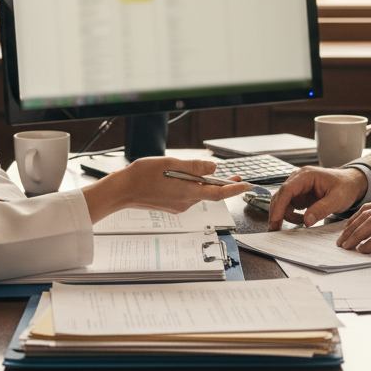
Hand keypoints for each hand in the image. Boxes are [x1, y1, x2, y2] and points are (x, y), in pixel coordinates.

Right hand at [82, 156, 251, 222]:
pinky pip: (187, 195)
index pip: (218, 192)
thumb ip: (194, 166)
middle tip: (234, 176)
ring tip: (198, 171)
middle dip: (221, 184)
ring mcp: (178, 206)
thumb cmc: (143, 175)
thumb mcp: (171, 163)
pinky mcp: (172, 207)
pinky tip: (181, 178)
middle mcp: (185, 202)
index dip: (235, 189)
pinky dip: (190, 186)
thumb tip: (213, 168)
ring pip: (197, 193)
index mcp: (188, 192)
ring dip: (202, 183)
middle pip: (209, 193)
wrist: (123, 190)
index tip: (247, 185)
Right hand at [267, 166, 367, 230]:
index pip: (286, 190)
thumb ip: (322, 209)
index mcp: (306, 176)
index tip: (275, 221)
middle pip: (280, 196)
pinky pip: (288, 205)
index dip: (279, 206)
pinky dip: (291, 214)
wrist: (351, 183)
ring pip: (282, 202)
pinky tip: (301, 220)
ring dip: (286, 215)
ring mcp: (298, 186)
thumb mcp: (337, 199)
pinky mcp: (299, 194)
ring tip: (301, 223)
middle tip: (275, 230)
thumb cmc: (345, 187)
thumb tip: (306, 222)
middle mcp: (298, 179)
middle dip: (277, 213)